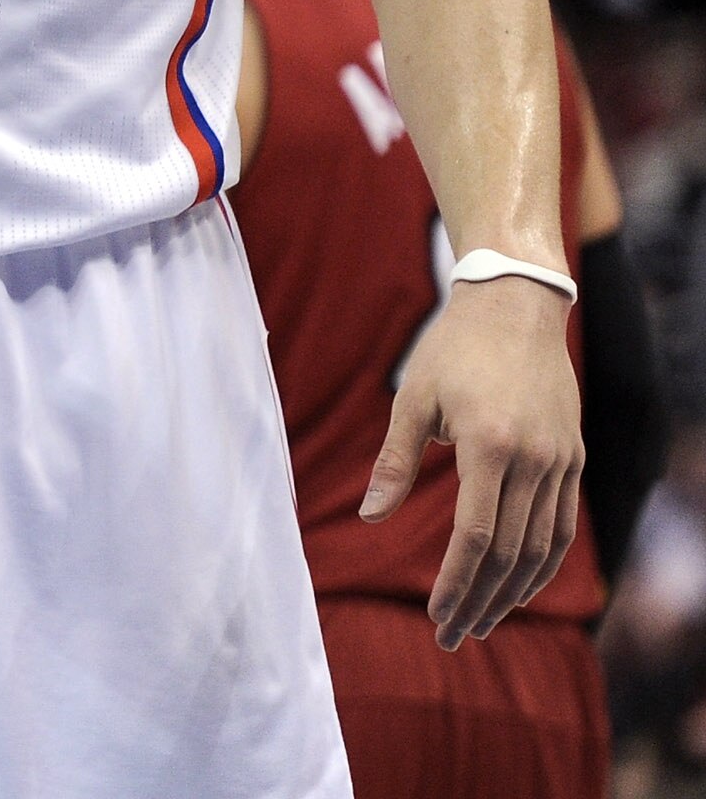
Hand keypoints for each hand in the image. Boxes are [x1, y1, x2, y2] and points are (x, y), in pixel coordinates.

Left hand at [362, 274, 583, 648]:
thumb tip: (368, 516)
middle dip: (479, 600)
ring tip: (481, 621)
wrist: (515, 307)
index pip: (474, 536)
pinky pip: (562, 525)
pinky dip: (543, 563)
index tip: (436, 615)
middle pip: (509, 553)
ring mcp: (561, 462)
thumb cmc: (452, 350)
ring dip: (512, 592)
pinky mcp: (574, 459)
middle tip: (453, 635)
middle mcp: (533, 460)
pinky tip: (519, 585)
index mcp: (488, 446)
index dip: (455, 582)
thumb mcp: (412, 399)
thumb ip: (394, 461)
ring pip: (542, 548)